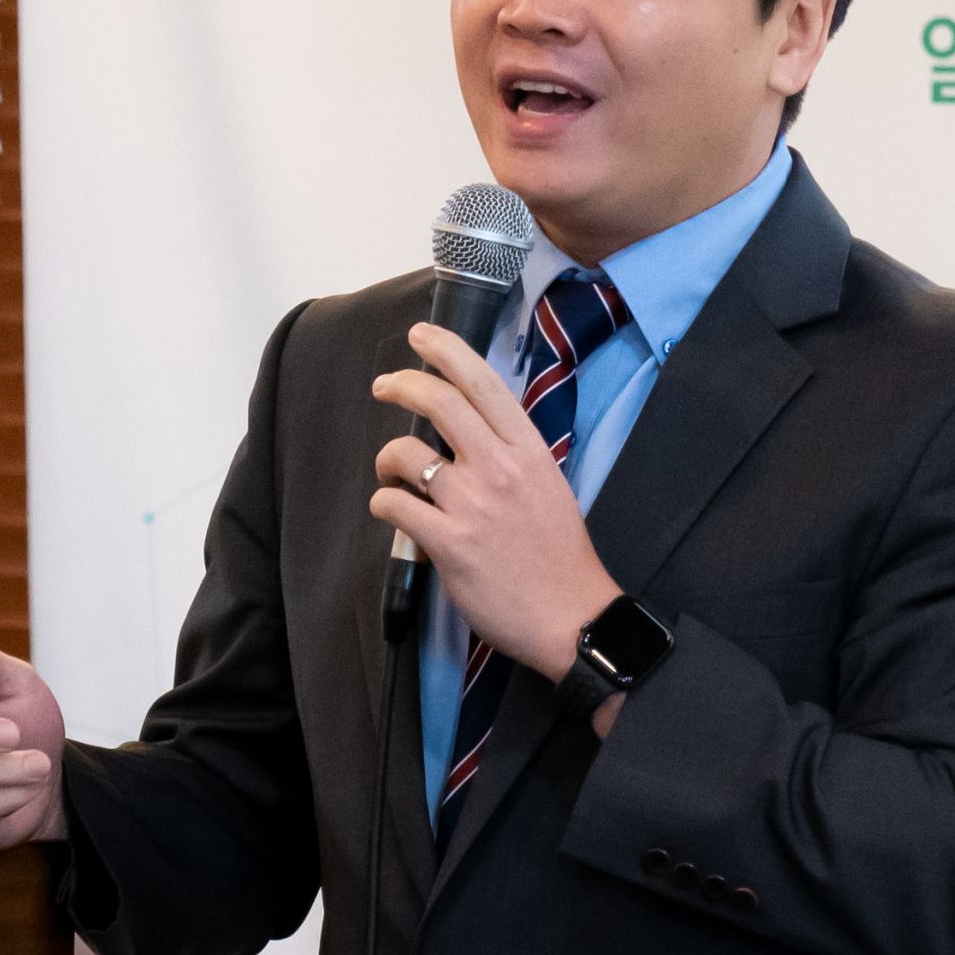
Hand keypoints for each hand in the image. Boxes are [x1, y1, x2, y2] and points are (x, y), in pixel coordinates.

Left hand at [369, 322, 622, 679]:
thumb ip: (512, 454)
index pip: (483, 383)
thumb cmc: (559, 555)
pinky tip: (393, 511)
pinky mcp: (448, 543)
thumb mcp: (549, 485)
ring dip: (387, 458)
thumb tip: (472, 430)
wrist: (570, 616)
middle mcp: (500, 468)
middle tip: (385, 386)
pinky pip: (394, 505)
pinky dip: (384, 503)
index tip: (421, 338)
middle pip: (438, 402)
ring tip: (391, 472)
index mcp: (528, 450)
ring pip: (406, 454)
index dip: (446, 351)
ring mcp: (472, 505)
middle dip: (402, 385)